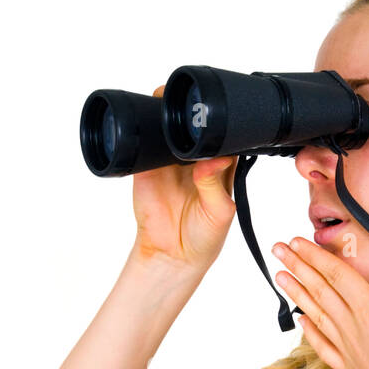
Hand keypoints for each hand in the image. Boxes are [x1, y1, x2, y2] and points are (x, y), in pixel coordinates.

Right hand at [127, 85, 237, 274]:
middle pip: (194, 127)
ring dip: (166, 119)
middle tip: (190, 111)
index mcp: (219, 166)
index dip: (221, 123)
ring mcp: (169, 163)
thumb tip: (216, 159)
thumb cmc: (204, 237)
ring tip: (168, 119)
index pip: (223, 135)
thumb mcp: (219, 212)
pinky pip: (145, 146)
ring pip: (168, 130)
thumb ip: (215, 184)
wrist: (171, 256)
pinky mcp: (147, 169)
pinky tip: (150, 137)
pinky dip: (145, 137)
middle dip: (191, 115)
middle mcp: (195, 161)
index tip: (217, 116)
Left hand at [271, 236, 368, 368]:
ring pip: (315, 314)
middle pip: (319, 290)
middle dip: (297, 267)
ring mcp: (347, 349)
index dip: (314, 255)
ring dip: (296, 293)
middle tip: (277, 249)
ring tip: (279, 277)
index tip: (295, 240)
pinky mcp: (349, 368)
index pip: (335, 274)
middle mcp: (351, 327)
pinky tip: (300, 322)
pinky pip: (322, 345)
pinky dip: (309, 331)